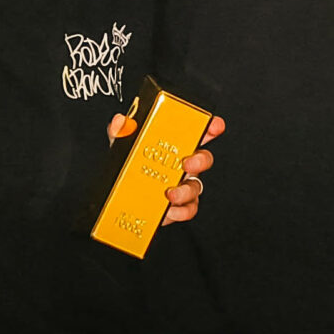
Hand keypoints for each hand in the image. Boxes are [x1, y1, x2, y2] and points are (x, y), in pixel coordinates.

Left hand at [108, 112, 226, 225]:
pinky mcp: (177, 206)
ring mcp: (182, 186)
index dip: (210, 127)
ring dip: (186, 190)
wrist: (119, 197)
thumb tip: (121, 121)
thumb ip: (121, 131)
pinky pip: (187, 209)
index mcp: (174, 146)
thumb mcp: (122, 146)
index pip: (197, 132)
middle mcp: (183, 165)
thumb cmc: (128, 167)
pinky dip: (181, 211)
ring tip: (171, 194)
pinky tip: (169, 211)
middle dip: (200, 160)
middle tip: (187, 162)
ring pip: (195, 187)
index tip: (214, 125)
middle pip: (203, 159)